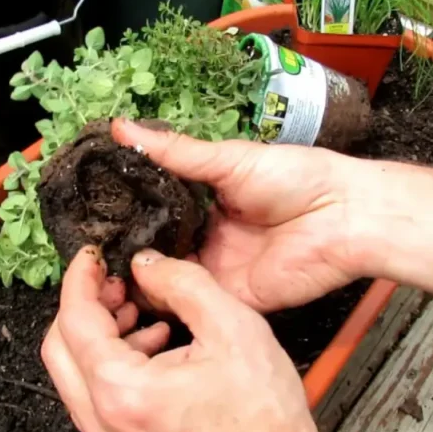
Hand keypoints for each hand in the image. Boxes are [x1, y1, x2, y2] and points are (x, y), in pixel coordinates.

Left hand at [41, 246, 372, 431]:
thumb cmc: (266, 427)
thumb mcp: (234, 328)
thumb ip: (183, 283)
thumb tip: (148, 264)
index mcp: (124, 392)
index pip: (74, 320)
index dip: (81, 278)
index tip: (91, 258)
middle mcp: (106, 426)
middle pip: (59, 351)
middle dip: (83, 308)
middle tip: (117, 285)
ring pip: (75, 379)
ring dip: (99, 339)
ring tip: (145, 319)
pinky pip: (98, 404)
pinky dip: (112, 369)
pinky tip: (157, 354)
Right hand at [112, 118, 371, 312]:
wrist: (344, 216)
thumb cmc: (296, 178)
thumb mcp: (228, 159)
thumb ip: (175, 152)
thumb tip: (122, 128)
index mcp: (206, 205)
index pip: (154, 213)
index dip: (125, 213)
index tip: (90, 211)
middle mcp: (207, 240)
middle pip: (156, 250)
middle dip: (125, 250)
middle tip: (88, 248)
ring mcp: (218, 272)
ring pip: (167, 280)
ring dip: (139, 277)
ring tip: (101, 270)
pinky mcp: (231, 299)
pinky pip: (192, 304)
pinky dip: (164, 299)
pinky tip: (135, 289)